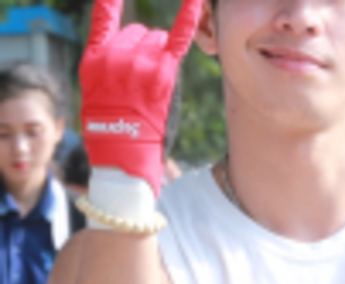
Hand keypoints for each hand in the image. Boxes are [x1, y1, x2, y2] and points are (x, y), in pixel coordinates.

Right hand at [80, 0, 201, 195]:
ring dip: (160, 55)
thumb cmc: (112, 129)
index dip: (112, 0)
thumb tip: (132, 49)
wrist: (121, 152)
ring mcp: (139, 62)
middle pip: (138, 32)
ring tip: (155, 84)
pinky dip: (188, 16)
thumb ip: (108, 68)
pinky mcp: (163, 73)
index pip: (103, 16)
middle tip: (143, 80)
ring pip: (157, 39)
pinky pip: (178, 37)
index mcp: (94, 58)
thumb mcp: (97, 93)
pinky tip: (195, 0)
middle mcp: (115, 55)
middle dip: (143, 49)